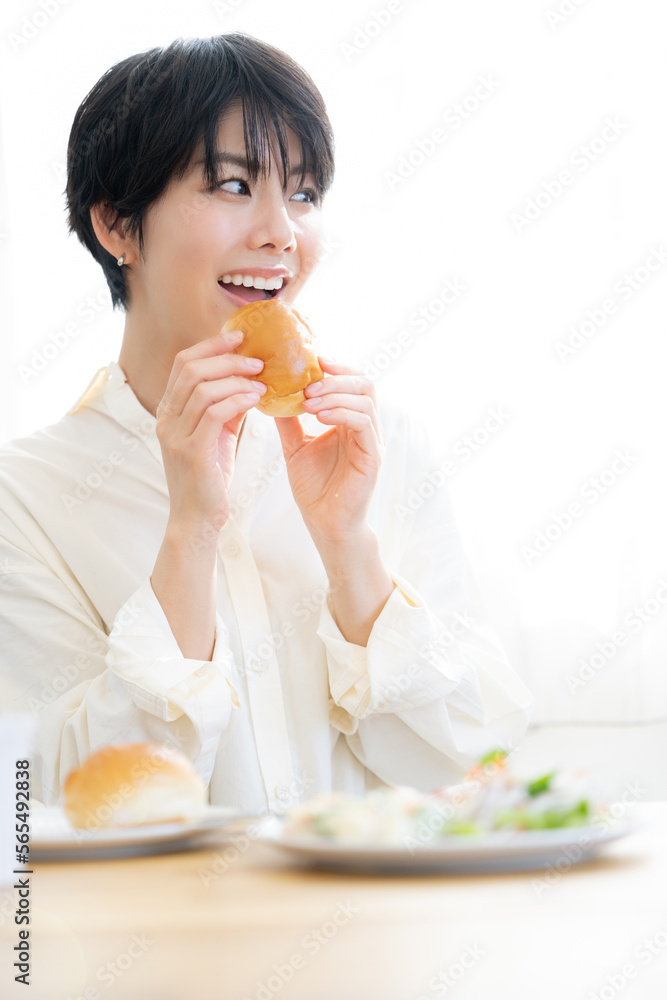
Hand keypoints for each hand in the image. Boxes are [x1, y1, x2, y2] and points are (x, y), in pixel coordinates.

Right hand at [155, 328, 266, 540]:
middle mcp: (166, 419)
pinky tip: (256, 400)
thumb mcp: (217, 435)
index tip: (239, 336)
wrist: (197, 519)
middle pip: (190, 369)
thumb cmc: (208, 478)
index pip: (183, 363)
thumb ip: (227, 408)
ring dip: (235, 379)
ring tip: (262, 381)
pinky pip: (213, 414)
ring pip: (202, 388)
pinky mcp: (191, 452)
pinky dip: (237, 400)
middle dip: (226, 358)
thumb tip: (249, 381)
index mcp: (169, 411)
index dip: (211, 345)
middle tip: (257, 359)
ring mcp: (175, 435)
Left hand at [274, 358, 383, 544]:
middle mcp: (365, 427)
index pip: (351, 382)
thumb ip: (288, 420)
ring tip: (308, 399)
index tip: (311, 360)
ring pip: (365, 399)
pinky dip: (341, 412)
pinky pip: (363, 423)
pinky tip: (318, 415)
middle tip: (308, 380)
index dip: (334, 367)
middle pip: (364, 383)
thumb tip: (270, 392)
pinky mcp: (372, 456)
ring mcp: (372, 441)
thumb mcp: (295, 446)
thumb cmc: (315, 488)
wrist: (325, 524)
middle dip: (336, 376)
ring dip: (335, 393)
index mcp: (350, 421)